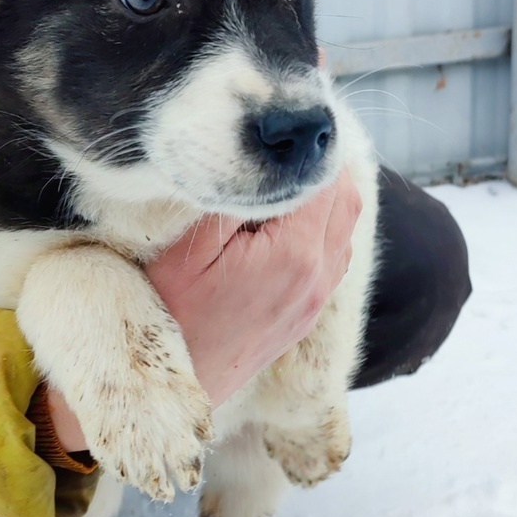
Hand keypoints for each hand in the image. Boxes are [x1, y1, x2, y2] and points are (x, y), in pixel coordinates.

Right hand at [146, 168, 361, 409]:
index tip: (284, 131)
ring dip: (325, 198)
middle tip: (286, 146)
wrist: (177, 385)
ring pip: (344, 228)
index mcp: (294, 254)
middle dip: (320, 168)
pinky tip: (287, 220)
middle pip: (345, 199)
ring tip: (286, 178)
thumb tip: (259, 165)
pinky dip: (322, 228)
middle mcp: (318, 277)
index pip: (323, 180)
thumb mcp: (187, 250)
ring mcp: (316, 300)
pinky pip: (333, 256)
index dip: (306, 150)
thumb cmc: (171, 314)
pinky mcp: (306, 315)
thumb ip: (229, 203)